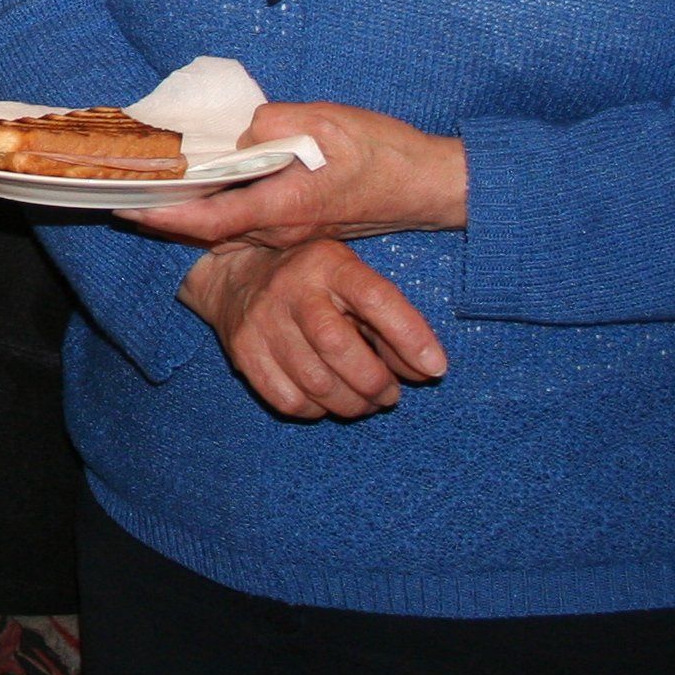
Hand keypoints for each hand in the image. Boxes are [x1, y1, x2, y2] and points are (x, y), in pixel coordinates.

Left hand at [131, 101, 467, 248]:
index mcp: (282, 207)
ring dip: (191, 208)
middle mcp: (281, 230)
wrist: (430, 185)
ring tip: (156, 180)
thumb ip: (271, 123)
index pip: (205, 220)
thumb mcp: (325, 122)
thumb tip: (235, 130)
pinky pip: (250, 220)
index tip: (122, 205)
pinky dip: (221, 205)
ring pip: (228, 225)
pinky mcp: (302, 225)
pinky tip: (207, 182)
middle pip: (208, 227)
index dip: (159, 215)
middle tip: (125, 186)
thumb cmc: (383, 152)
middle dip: (165, 210)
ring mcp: (292, 233)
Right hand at [180, 239, 448, 420]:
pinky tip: (325, 399)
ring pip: (315, 382)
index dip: (410, 336)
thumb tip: (428, 370)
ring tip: (364, 401)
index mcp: (329, 264)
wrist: (237, 276)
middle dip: (374, 382)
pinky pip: (288, 400)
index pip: (375, 297)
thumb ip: (393, 322)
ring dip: (351, 404)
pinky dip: (316, 410)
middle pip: (337, 346)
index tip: (436, 368)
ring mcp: (261, 320)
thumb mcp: (355, 282)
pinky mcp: (242, 352)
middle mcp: (291, 287)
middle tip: (389, 394)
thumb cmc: (317, 284)